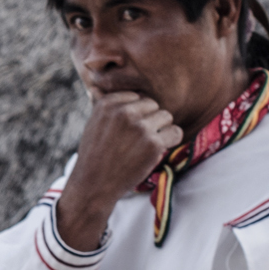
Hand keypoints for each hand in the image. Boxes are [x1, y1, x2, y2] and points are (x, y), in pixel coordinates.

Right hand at [55, 91, 182, 250]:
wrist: (93, 184)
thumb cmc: (94, 154)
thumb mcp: (93, 124)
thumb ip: (103, 105)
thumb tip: (97, 85)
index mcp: (108, 104)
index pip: (137, 97)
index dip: (136, 114)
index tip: (127, 130)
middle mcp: (124, 112)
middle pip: (154, 105)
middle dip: (150, 120)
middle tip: (138, 140)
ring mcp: (140, 127)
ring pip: (167, 116)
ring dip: (161, 130)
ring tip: (146, 145)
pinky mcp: (153, 144)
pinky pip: (175, 132)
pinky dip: (171, 142)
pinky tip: (156, 151)